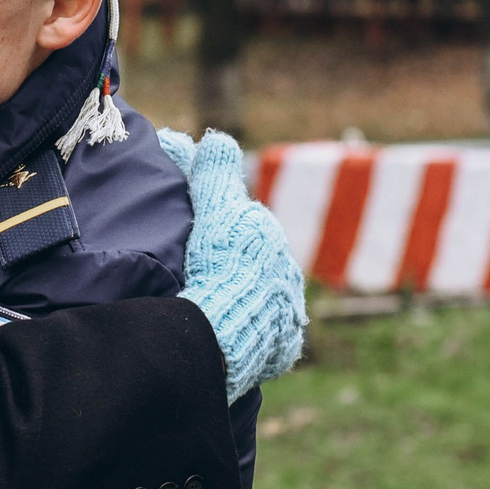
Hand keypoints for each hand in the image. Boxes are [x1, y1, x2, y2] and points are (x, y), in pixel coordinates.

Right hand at [164, 128, 307, 399]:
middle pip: (257, 266)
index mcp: (274, 244)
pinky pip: (264, 337)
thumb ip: (214, 172)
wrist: (229, 330)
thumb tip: (215, 137)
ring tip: (209, 304)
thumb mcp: (215, 207)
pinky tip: (227, 332)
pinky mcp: (280, 351)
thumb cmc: (222, 264)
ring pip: (263, 302)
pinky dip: (246, 331)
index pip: (249, 229)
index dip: (222, 227)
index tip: (200, 234)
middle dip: (236, 264)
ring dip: (242, 300)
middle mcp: (289, 279)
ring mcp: (287, 318)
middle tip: (201, 270)